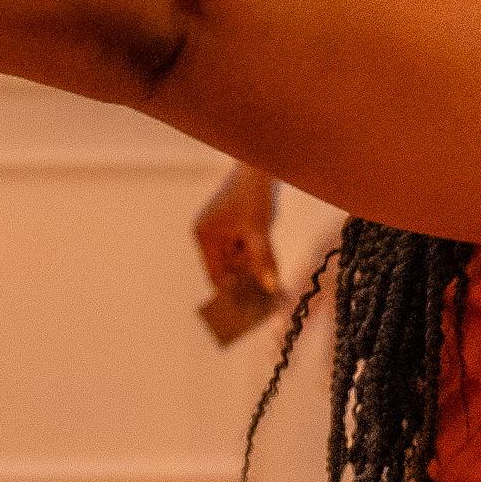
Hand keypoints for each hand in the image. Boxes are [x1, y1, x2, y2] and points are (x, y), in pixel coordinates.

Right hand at [193, 161, 281, 296]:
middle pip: (228, 270)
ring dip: (255, 272)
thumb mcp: (258, 231)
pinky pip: (244, 252)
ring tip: (275, 287)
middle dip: (247, 283)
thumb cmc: (252, 196)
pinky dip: (257, 260)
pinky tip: (271, 269)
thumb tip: (269, 288)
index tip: (248, 311)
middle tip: (268, 300)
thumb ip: (262, 260)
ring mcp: (221, 232)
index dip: (232, 293)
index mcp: (205, 236)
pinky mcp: (234, 228)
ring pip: (238, 262)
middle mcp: (209, 235)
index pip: (216, 275)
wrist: (259, 169)